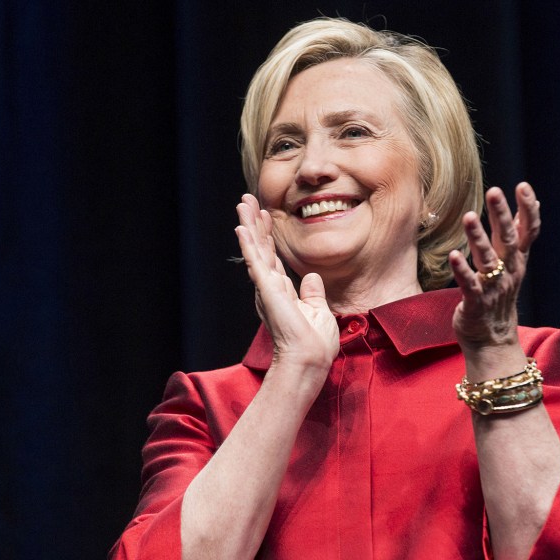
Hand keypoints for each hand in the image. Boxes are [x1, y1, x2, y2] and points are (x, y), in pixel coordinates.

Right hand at [235, 194, 338, 370]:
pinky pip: (256, 262)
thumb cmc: (315, 343)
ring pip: (255, 249)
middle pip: (261, 248)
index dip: (268, 235)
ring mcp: (267, 288)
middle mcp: (270, 287)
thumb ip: (313, 294)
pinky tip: (241, 227)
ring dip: (248, 225)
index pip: (273, 256)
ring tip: (242, 203)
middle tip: (247, 200)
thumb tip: (313, 278)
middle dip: (254, 223)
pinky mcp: (267, 290)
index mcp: (282, 291)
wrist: (310, 359)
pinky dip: (248, 244)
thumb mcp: (318, 312)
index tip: (265, 214)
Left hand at [449, 183, 540, 351]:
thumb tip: (534, 202)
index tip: (523, 186)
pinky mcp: (476, 304)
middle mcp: (509, 272)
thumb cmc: (498, 296)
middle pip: (508, 240)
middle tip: (494, 191)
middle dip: (502, 215)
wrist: (493, 341)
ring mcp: (493, 288)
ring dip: (478, 238)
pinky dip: (462, 271)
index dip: (527, 209)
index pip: (528, 231)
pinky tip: (453, 255)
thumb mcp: (513, 264)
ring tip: (469, 216)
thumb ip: (520, 235)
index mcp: (517, 261)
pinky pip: (470, 285)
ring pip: (488, 260)